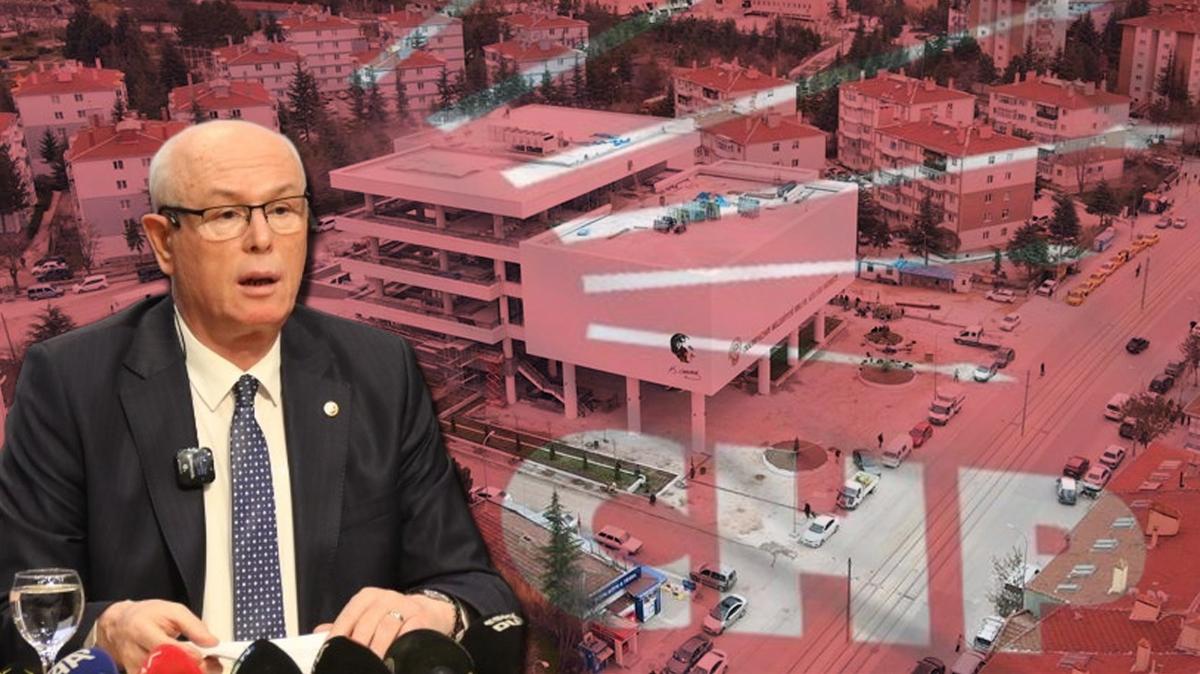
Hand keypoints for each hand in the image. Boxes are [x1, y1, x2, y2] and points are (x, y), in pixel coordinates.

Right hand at [95, 599, 218, 672]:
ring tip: (201, 666)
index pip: (165, 648)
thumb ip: (194, 626)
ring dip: (186, 673)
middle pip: (164, 669)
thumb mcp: (173, 611)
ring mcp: (134, 668)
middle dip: (191, 670)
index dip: (187, 656)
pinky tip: (187, 670)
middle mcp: (135, 652)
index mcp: (142, 630)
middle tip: (209, 665)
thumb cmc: (146, 616)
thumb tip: (212, 642)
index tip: (205, 657)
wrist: (120, 625)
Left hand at [317, 588, 454, 657]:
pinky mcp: (421, 617)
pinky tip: (392, 658)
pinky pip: (407, 633)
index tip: (332, 654)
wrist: (428, 612)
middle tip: (352, 664)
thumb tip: (319, 633)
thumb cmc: (392, 618)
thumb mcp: (368, 616)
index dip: (339, 637)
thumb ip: (346, 626)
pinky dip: (398, 646)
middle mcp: (386, 597)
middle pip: (366, 623)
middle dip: (357, 647)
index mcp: (367, 597)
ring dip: (377, 650)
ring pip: (386, 628)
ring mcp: (405, 606)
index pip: (348, 616)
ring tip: (371, 665)